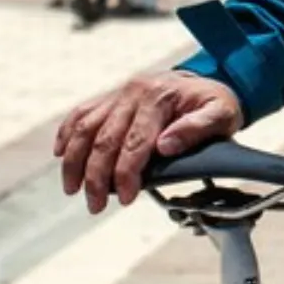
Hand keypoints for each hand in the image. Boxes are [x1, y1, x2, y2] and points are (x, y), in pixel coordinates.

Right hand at [55, 70, 244, 214]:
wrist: (205, 79)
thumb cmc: (214, 102)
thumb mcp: (222, 114)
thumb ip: (197, 129)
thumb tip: (166, 146)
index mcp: (160, 97)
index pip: (135, 142)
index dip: (126, 173)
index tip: (126, 197)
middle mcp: (135, 92)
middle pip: (105, 139)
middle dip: (96, 176)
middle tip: (95, 204)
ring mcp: (119, 93)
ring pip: (86, 127)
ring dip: (75, 161)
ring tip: (72, 188)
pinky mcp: (110, 97)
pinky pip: (82, 113)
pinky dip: (67, 133)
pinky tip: (61, 155)